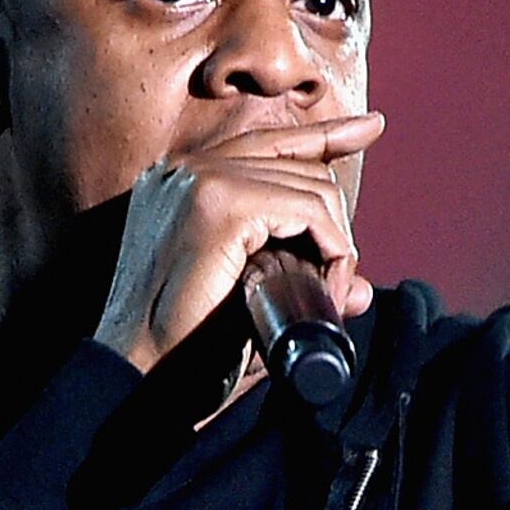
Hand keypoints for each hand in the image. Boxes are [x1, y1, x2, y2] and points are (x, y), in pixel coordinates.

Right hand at [94, 112, 382, 371]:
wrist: (138, 381)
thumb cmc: (183, 354)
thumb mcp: (246, 306)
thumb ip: (300, 288)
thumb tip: (359, 292)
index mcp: (178, 183)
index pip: (266, 142)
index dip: (325, 134)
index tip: (371, 128)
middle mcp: (184, 170)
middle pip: (299, 165)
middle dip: (332, 223)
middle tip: (334, 282)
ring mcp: (199, 181)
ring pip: (310, 187)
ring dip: (334, 244)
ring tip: (325, 294)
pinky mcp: (220, 204)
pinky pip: (308, 210)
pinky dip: (331, 250)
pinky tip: (325, 287)